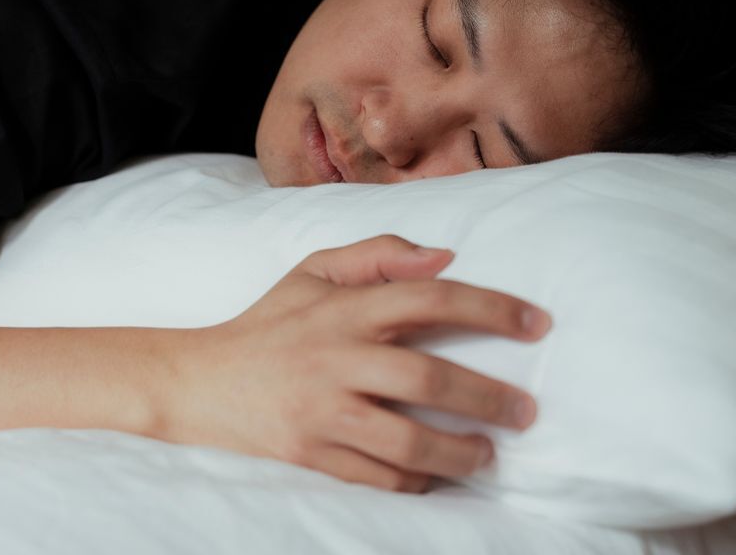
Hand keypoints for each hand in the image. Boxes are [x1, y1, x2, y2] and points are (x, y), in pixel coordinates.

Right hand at [164, 234, 550, 492]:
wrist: (198, 381)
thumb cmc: (269, 322)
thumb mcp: (313, 270)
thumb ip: (378, 254)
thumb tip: (447, 256)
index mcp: (343, 309)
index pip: (430, 299)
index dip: (491, 308)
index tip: (537, 324)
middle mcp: (335, 360)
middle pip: (428, 379)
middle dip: (489, 398)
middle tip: (527, 411)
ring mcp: (321, 413)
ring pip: (407, 443)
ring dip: (460, 452)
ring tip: (489, 454)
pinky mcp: (310, 455)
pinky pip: (377, 477)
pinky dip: (416, 481)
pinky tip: (437, 475)